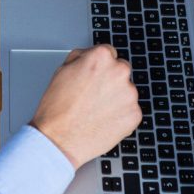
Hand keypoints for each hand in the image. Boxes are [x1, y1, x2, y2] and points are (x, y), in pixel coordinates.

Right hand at [31, 45, 141, 169]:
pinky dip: (120, 115)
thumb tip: (91, 55)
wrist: (59, 139)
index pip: (109, 53)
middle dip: (110, 80)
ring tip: (95, 110)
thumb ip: (82, 57)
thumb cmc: (57, 107)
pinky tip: (103, 120)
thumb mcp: (62, 69)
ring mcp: (130, 94)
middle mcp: (119, 72)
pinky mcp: (135, 115)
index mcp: (101, 57)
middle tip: (93, 94)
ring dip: (116, 98)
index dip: (99, 65)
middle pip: (120, 70)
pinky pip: (130, 111)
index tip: (95, 75)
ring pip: (126, 92)